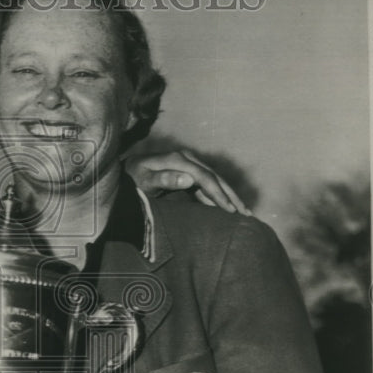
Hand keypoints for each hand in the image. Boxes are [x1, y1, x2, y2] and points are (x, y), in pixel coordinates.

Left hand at [125, 151, 249, 213]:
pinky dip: (217, 195)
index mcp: (178, 160)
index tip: (230, 211)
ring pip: (214, 180)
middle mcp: (187, 158)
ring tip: (243, 212)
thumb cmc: (132, 178)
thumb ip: (164, 180)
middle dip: (231, 195)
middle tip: (247, 214)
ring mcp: (188, 163)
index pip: (205, 178)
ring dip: (229, 196)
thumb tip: (189, 179)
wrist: (126, 171)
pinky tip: (225, 207)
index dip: (219, 194)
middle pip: (215, 177)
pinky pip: (207, 184)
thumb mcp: (144, 180)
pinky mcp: (187, 171)